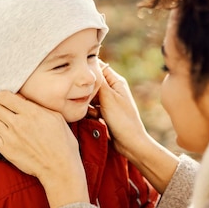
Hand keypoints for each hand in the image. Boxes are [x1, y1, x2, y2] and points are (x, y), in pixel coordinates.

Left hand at [0, 91, 89, 207]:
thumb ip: (37, 106)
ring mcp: (10, 137)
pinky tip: (2, 135)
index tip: (8, 101)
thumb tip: (22, 99)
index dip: (4, 97)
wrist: (60, 167)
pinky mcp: (6, 150)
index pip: (4, 96)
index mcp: (31, 112)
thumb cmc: (62, 142)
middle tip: (6, 111)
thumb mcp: (56, 117)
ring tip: (4, 124)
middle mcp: (18, 123)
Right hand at [98, 63, 178, 192]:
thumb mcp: (109, 98)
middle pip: (92, 82)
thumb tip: (89, 63)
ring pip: (89, 95)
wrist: (130, 143)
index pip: (98, 67)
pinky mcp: (103, 112)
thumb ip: (98, 81)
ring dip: (87, 102)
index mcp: (116, 81)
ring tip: (93, 111)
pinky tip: (94, 118)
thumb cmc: (122, 120)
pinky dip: (89, 111)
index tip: (78, 76)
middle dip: (86, 89)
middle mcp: (112, 89)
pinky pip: (90, 107)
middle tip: (87, 98)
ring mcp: (107, 101)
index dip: (88, 70)